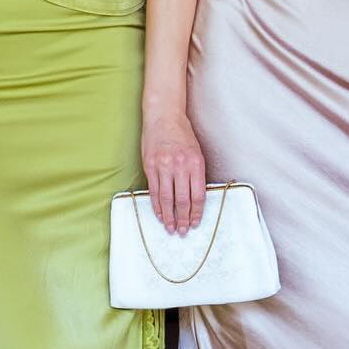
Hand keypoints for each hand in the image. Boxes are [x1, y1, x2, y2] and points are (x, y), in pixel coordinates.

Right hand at [141, 112, 206, 234]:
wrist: (164, 117)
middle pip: (182, 200)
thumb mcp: (196, 152)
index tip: (195, 223)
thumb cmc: (182, 134)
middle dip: (182, 219)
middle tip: (182, 231)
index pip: (198, 195)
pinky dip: (157, 205)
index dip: (196, 212)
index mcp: (195, 163)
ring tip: (170, 227)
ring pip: (167, 199)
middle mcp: (180, 165)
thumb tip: (195, 199)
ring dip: (168, 216)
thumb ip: (196, 174)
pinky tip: (159, 214)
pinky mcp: (150, 166)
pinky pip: (154, 191)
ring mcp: (163, 166)